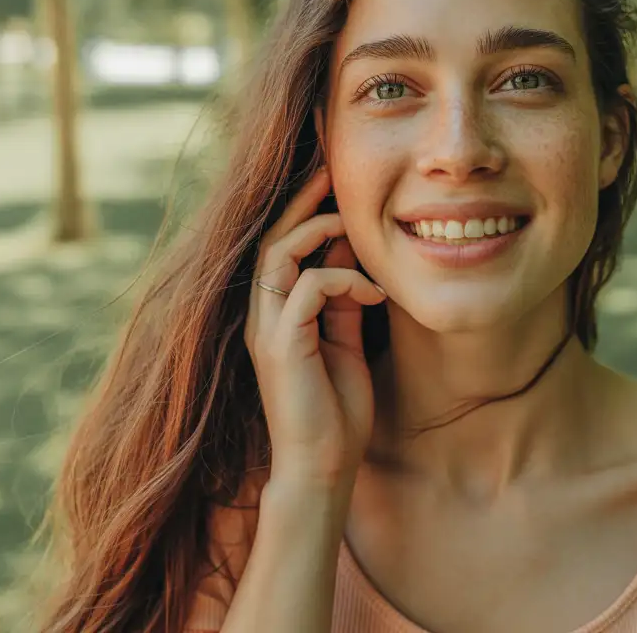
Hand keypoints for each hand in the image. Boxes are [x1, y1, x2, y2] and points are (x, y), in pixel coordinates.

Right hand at [244, 168, 386, 489]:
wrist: (322, 469)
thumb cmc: (336, 412)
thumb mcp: (344, 342)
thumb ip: (342, 302)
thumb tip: (352, 258)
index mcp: (276, 312)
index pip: (283, 244)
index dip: (306, 209)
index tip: (334, 179)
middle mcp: (263, 314)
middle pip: (274, 236)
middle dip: (304, 199)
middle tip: (333, 168)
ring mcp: (267, 329)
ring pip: (279, 253)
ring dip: (320, 230)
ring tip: (356, 226)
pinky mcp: (280, 346)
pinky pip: (305, 288)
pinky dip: (342, 280)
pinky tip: (374, 293)